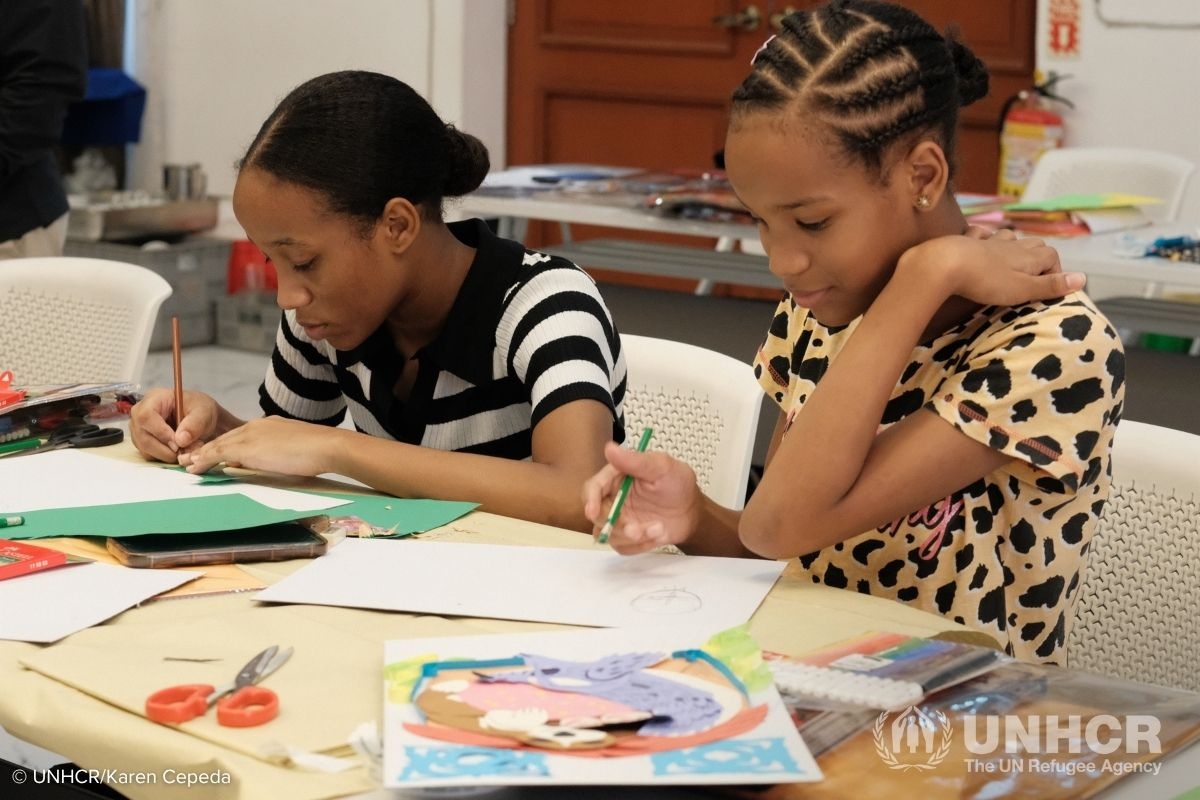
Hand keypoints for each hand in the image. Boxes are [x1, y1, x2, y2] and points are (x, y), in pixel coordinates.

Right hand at [129, 388, 220, 462]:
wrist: (201, 418)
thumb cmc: (200, 409)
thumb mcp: (205, 412)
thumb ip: (195, 424)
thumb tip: (180, 440)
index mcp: (154, 398)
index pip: (146, 416)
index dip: (160, 432)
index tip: (178, 444)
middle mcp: (141, 413)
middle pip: (142, 436)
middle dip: (165, 449)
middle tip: (186, 451)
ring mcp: (139, 428)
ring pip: (145, 448)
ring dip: (167, 454)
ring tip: (186, 449)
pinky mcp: (142, 441)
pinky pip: (149, 455)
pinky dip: (165, 457)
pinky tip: (179, 451)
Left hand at [180, 416, 339, 475]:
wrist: (326, 445)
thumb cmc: (319, 451)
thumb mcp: (295, 451)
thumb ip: (279, 454)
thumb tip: (267, 464)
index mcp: (269, 426)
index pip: (240, 436)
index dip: (225, 445)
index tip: (214, 454)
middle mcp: (256, 426)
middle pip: (225, 438)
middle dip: (206, 448)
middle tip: (190, 457)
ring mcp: (251, 435)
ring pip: (218, 444)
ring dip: (200, 455)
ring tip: (186, 464)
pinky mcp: (247, 448)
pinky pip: (218, 453)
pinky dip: (203, 460)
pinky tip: (194, 468)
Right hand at [581, 441, 702, 554]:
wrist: (692, 511)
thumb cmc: (678, 484)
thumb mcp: (662, 467)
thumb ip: (636, 461)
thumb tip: (610, 448)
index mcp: (616, 477)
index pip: (593, 487)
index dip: (590, 499)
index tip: (593, 512)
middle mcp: (612, 498)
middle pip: (596, 515)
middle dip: (616, 525)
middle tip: (637, 530)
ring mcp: (618, 519)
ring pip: (607, 535)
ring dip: (632, 537)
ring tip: (658, 528)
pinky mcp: (626, 538)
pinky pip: (622, 547)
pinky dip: (640, 546)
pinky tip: (658, 535)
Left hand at [903, 230, 1083, 306]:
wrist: (947, 263)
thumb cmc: (988, 281)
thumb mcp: (1024, 289)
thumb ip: (1051, 285)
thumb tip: (1083, 278)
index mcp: (1030, 255)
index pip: (1052, 256)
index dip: (1054, 272)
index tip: (1047, 289)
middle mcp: (1013, 244)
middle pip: (1034, 243)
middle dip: (1037, 257)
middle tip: (1031, 276)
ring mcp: (990, 240)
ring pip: (1009, 236)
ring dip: (1013, 246)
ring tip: (1010, 261)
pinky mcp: (967, 241)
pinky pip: (980, 234)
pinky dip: (984, 238)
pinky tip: (980, 243)